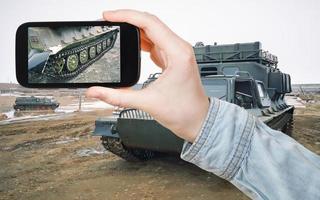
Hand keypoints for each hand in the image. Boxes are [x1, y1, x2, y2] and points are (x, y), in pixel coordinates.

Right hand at [86, 9, 208, 141]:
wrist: (198, 121)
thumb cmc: (184, 112)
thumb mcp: (146, 103)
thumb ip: (117, 97)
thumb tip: (95, 91)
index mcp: (178, 53)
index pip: (149, 23)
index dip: (126, 16)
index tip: (109, 16)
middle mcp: (179, 49)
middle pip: (150, 24)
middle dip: (127, 20)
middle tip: (108, 21)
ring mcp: (177, 53)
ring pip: (153, 32)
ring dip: (134, 29)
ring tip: (115, 29)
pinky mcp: (172, 59)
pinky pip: (155, 43)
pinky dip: (140, 40)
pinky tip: (129, 43)